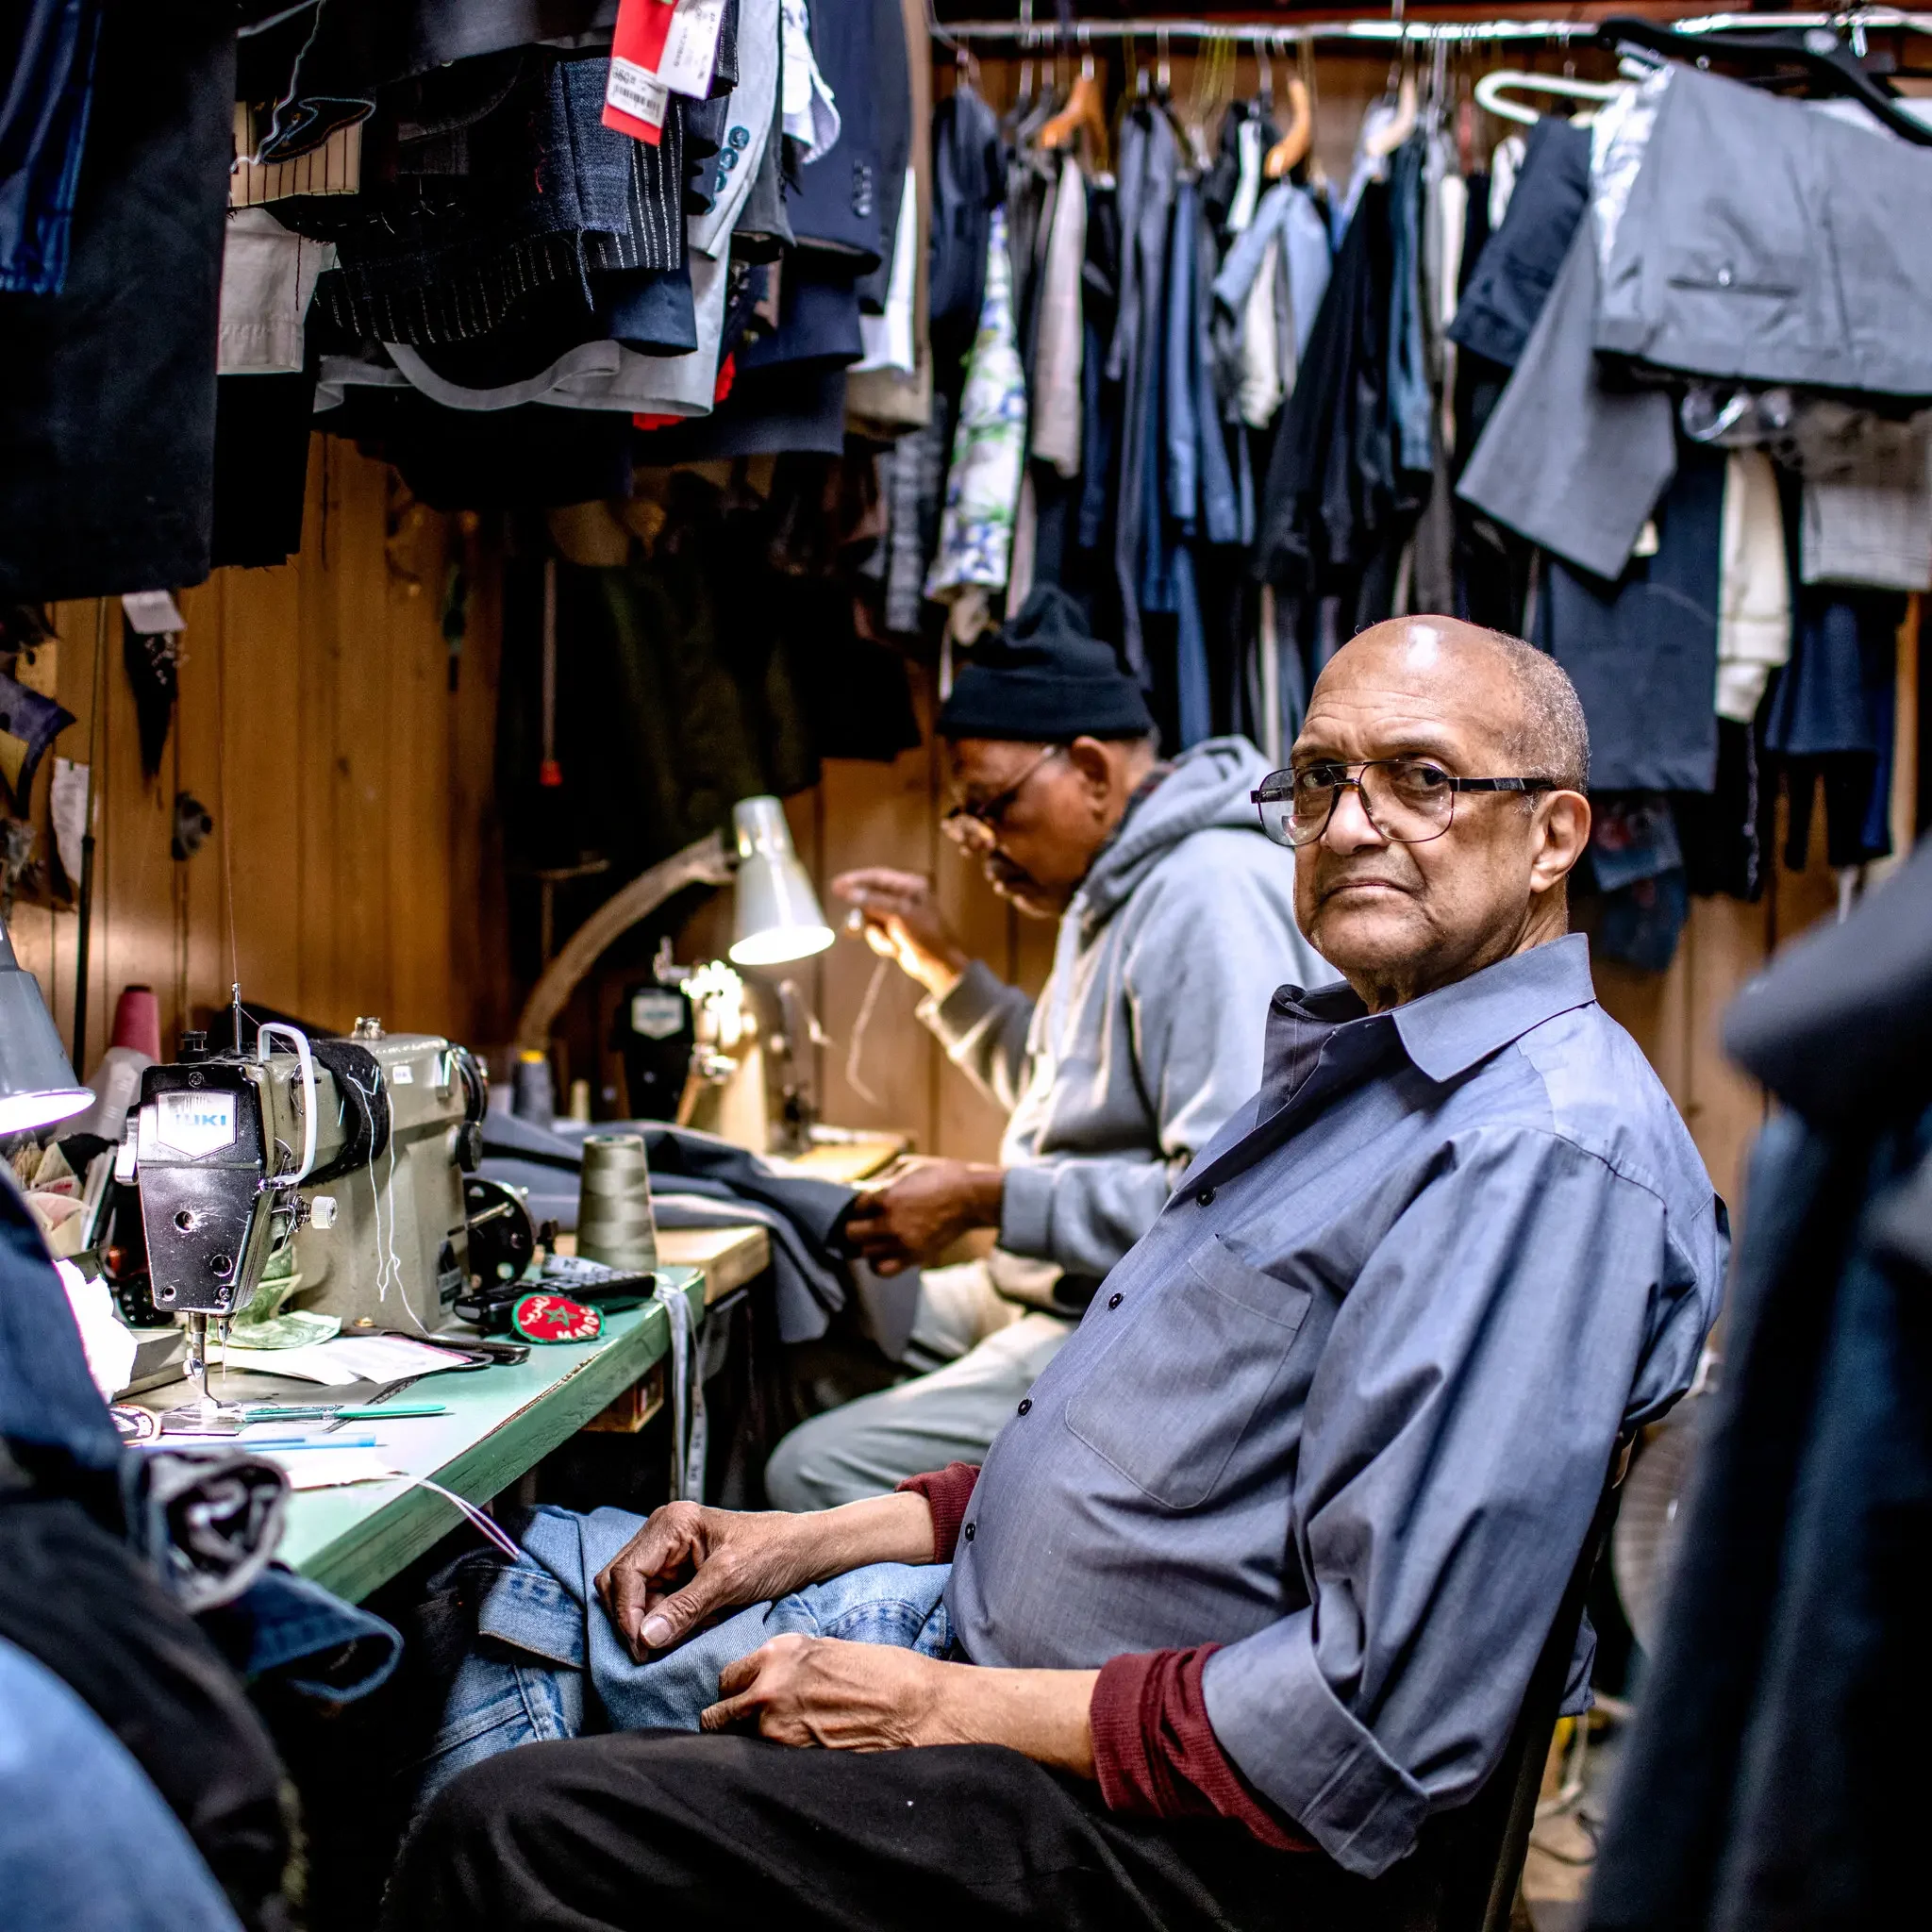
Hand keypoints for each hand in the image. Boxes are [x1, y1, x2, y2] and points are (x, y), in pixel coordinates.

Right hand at [592, 1493, 937, 1661]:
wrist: (804, 1552)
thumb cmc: (774, 1552)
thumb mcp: (730, 1580)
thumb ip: (686, 1608)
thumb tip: (645, 1638)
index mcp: (672, 1524)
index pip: (626, 1572)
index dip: (626, 1613)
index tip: (640, 1648)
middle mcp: (662, 1535)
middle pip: (619, 1581)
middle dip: (628, 1618)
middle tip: (645, 1655)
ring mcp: (668, 1554)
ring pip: (631, 1595)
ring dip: (641, 1623)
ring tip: (659, 1651)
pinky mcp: (677, 1574)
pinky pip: (652, 1602)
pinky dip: (657, 1622)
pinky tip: (671, 1639)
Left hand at [702, 1635, 950, 1749]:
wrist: (914, 1705)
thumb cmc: (880, 1672)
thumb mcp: (826, 1649)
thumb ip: (789, 1664)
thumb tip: (768, 1678)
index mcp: (778, 1652)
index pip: (727, 1678)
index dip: (735, 1690)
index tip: (741, 1699)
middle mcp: (768, 1687)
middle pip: (718, 1715)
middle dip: (728, 1721)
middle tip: (743, 1728)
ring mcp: (776, 1728)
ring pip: (736, 1743)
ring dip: (746, 1744)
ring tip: (772, 1744)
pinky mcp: (791, 1758)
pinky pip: (762, 1763)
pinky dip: (768, 1762)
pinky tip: (789, 1757)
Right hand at [833, 869, 969, 999]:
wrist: (936, 965)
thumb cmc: (924, 935)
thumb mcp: (899, 914)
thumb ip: (873, 901)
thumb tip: (848, 892)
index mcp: (911, 886)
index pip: (878, 877)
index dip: (856, 880)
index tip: (837, 885)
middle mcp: (903, 897)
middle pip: (871, 896)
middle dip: (864, 911)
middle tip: (851, 920)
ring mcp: (897, 915)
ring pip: (870, 918)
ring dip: (876, 934)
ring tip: (891, 943)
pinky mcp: (893, 931)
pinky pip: (875, 933)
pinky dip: (881, 943)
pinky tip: (895, 950)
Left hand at [845, 1159, 1004, 1274]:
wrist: (972, 1198)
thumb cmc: (942, 1176)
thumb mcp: (908, 1167)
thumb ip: (882, 1180)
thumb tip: (861, 1188)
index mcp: (887, 1198)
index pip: (852, 1208)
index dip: (853, 1206)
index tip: (858, 1205)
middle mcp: (891, 1224)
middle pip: (851, 1234)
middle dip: (852, 1226)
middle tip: (858, 1222)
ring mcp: (902, 1243)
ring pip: (864, 1254)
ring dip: (864, 1245)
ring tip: (871, 1237)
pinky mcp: (914, 1257)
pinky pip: (882, 1269)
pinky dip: (877, 1263)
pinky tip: (882, 1252)